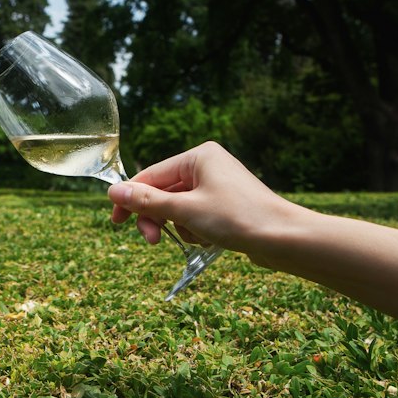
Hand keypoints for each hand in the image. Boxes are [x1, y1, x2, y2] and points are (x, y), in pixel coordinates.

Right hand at [108, 141, 290, 255]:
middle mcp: (207, 165)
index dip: (131, 199)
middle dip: (157, 218)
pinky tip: (209, 239)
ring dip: (180, 226)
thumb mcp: (186, 211)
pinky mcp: (225, 203)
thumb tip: (114, 190)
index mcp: (199, 156)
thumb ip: (148, 202)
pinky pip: (196, 215)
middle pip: (164, 192)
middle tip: (153, 241)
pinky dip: (196, 229)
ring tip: (197, 237)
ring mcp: (218, 184)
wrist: (284, 238)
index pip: (151, 175)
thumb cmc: (238, 218)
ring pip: (179, 207)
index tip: (117, 223)